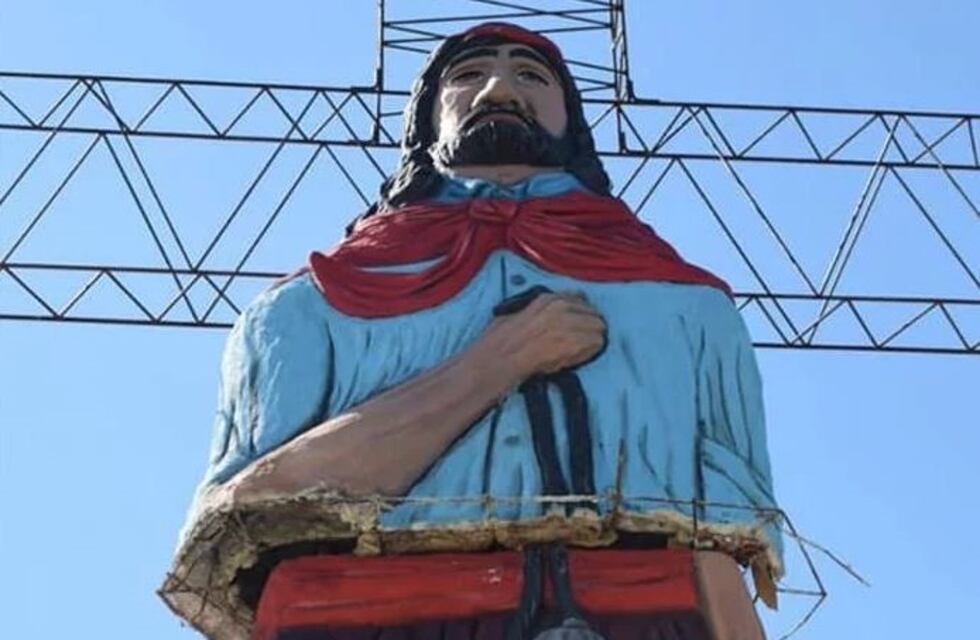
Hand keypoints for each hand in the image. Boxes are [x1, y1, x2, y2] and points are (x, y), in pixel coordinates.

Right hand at [477, 291, 605, 380]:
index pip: (580, 299)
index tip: (578, 325)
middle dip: (590, 327)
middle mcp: (561, 307)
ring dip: (593, 340)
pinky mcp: (575, 342)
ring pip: (599, 328)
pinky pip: (597, 344)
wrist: (499, 359)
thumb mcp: (518, 313)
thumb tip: (552, 317)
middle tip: (582, 341)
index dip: (580, 315)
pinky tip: (579, 358)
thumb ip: (539, 311)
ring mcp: (569, 323)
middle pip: (594, 313)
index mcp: (547, 299)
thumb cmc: (500, 342)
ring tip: (581, 351)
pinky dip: (591, 352)